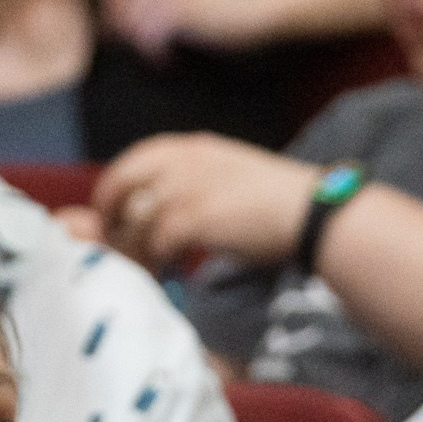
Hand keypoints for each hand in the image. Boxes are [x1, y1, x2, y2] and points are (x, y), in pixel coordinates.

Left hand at [94, 134, 320, 268]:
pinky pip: (155, 242)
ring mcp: (186, 188)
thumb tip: (174, 211)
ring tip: (144, 268)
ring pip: (136, 219)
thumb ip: (199, 183)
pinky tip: (167, 274)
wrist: (311, 212)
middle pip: (122, 183)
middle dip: (111, 214)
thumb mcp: (233, 174)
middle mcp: (183, 161)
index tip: (113, 211)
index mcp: (193, 148)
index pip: (135, 159)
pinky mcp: (193, 218)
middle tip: (114, 242)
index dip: (117, 187)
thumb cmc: (283, 202)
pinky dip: (156, 261)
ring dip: (134, 247)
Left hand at [102, 0, 258, 60]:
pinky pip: (149, 40)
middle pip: (117, 11)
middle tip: (146, 54)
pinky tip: (170, 61)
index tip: (128, 42)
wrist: (251, 12)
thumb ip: (149, 2)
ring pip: (131, 28)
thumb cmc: (216, 13)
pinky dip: (157, 56)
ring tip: (162, 59)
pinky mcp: (177, 13)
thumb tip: (112, 27)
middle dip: (126, 37)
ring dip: (144, 50)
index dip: (114, 19)